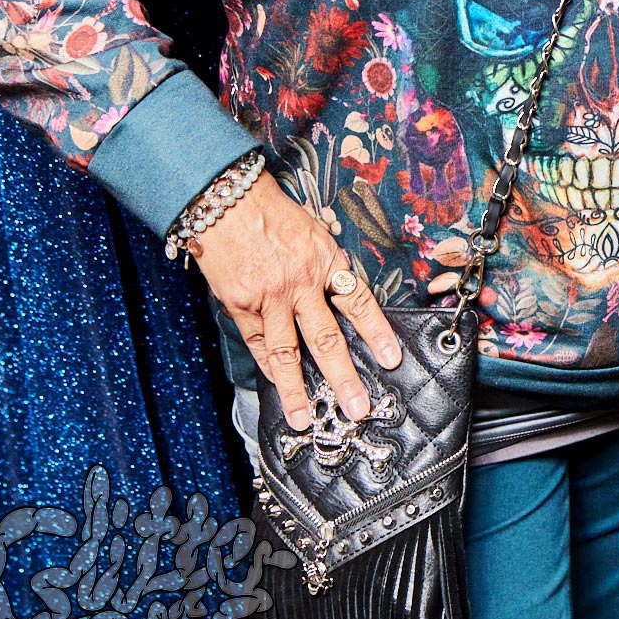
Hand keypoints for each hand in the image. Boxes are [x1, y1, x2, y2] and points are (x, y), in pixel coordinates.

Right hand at [190, 171, 402, 429]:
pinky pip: (258, 342)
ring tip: (304, 417)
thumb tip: (339, 298)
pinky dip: (267, 367)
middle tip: (356, 406)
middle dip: (343, 376)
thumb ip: (326, 267)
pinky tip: (276, 385)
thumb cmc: (272, 214)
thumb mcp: (313, 231)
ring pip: (287, 352)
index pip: (358, 302)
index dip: (376, 332)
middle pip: (326, 337)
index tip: (391, 359)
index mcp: (325, 261)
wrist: (228, 201)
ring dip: (297, 390)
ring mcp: (269, 296)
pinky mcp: (240, 304)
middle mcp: (301, 282)